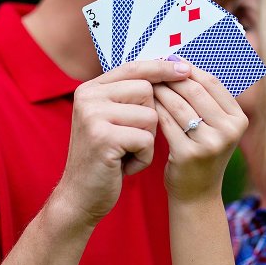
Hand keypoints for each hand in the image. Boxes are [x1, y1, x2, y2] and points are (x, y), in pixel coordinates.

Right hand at [54, 60, 191, 226]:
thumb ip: (130, 96)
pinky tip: (125, 166)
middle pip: (146, 90)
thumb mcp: (113, 120)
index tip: (185, 69)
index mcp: (91, 89)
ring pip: (150, 115)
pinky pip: (146, 139)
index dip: (160, 68)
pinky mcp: (103, 138)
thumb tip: (170, 68)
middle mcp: (88, 97)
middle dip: (151, 117)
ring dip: (148, 140)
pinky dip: (143, 157)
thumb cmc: (106, 158)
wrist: (80, 197)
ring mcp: (93, 116)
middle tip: (131, 139)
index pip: (133, 67)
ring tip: (127, 153)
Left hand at [153, 64, 248, 202]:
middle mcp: (229, 131)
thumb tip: (181, 61)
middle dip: (171, 77)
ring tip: (146, 83)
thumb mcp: (215, 127)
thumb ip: (206, 99)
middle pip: (195, 91)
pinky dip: (154, 109)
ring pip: (178, 104)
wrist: (196, 194)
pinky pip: (166, 122)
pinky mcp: (188, 154)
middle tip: (153, 69)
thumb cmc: (202, 153)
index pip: (212, 83)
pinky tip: (144, 104)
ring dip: (160, 91)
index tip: (171, 61)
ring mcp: (210, 144)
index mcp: (239, 119)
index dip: (190, 69)